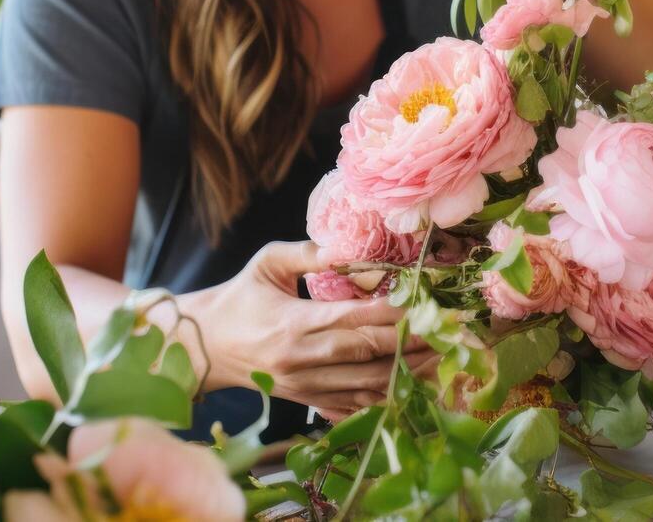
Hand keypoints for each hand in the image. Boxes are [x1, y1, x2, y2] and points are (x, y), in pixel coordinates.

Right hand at [199, 241, 429, 414]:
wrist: (204, 348)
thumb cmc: (238, 298)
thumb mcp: (266, 264)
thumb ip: (307, 253)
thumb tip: (347, 246)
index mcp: (293, 324)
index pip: (352, 318)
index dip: (392, 311)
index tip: (424, 300)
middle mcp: (302, 360)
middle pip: (367, 353)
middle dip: (411, 341)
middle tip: (448, 328)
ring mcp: (306, 386)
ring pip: (366, 384)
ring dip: (407, 372)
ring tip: (441, 356)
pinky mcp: (308, 401)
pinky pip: (353, 405)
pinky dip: (385, 397)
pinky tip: (413, 385)